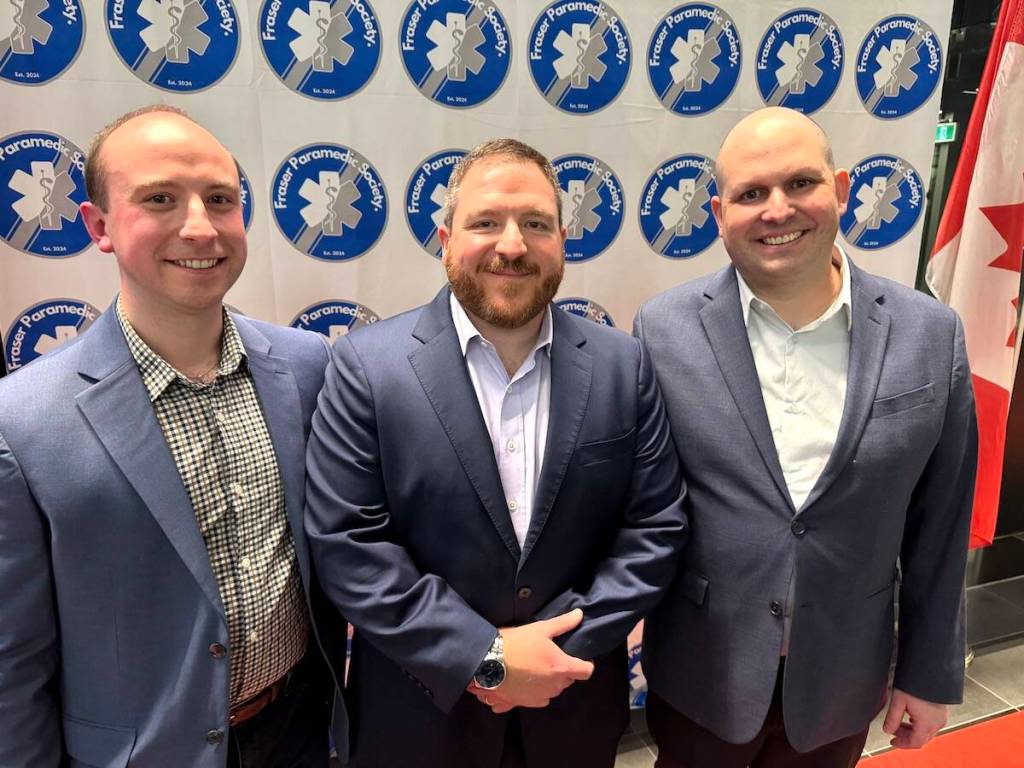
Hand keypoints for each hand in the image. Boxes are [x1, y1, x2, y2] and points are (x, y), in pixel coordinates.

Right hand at [466, 609, 593, 712]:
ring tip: (536, 667)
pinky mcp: (526, 704)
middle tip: (550, 656)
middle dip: (564, 670)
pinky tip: (526, 680)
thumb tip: (580, 614)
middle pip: (569, 680)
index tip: (580, 658)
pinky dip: (537, 691)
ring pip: (553, 690)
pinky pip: (539, 699)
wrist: (487, 662)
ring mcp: (540, 697)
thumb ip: (563, 623)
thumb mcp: (540, 628)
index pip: (586, 671)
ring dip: (550, 681)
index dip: (586, 664)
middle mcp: (554, 686)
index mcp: (562, 668)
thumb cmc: (516, 643)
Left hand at [882, 688, 947, 748]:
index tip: (892, 741)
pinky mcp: (942, 712)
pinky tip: (911, 717)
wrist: (930, 671)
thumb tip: (887, 730)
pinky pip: (931, 725)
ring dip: (913, 731)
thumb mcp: (898, 701)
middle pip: (921, 739)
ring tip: (900, 723)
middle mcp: (937, 724)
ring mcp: (941, 718)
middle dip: (906, 738)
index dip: (902, 744)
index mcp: (927, 724)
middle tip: (894, 732)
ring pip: (926, 732)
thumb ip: (892, 718)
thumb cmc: (914, 684)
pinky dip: (920, 725)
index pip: (915, 743)